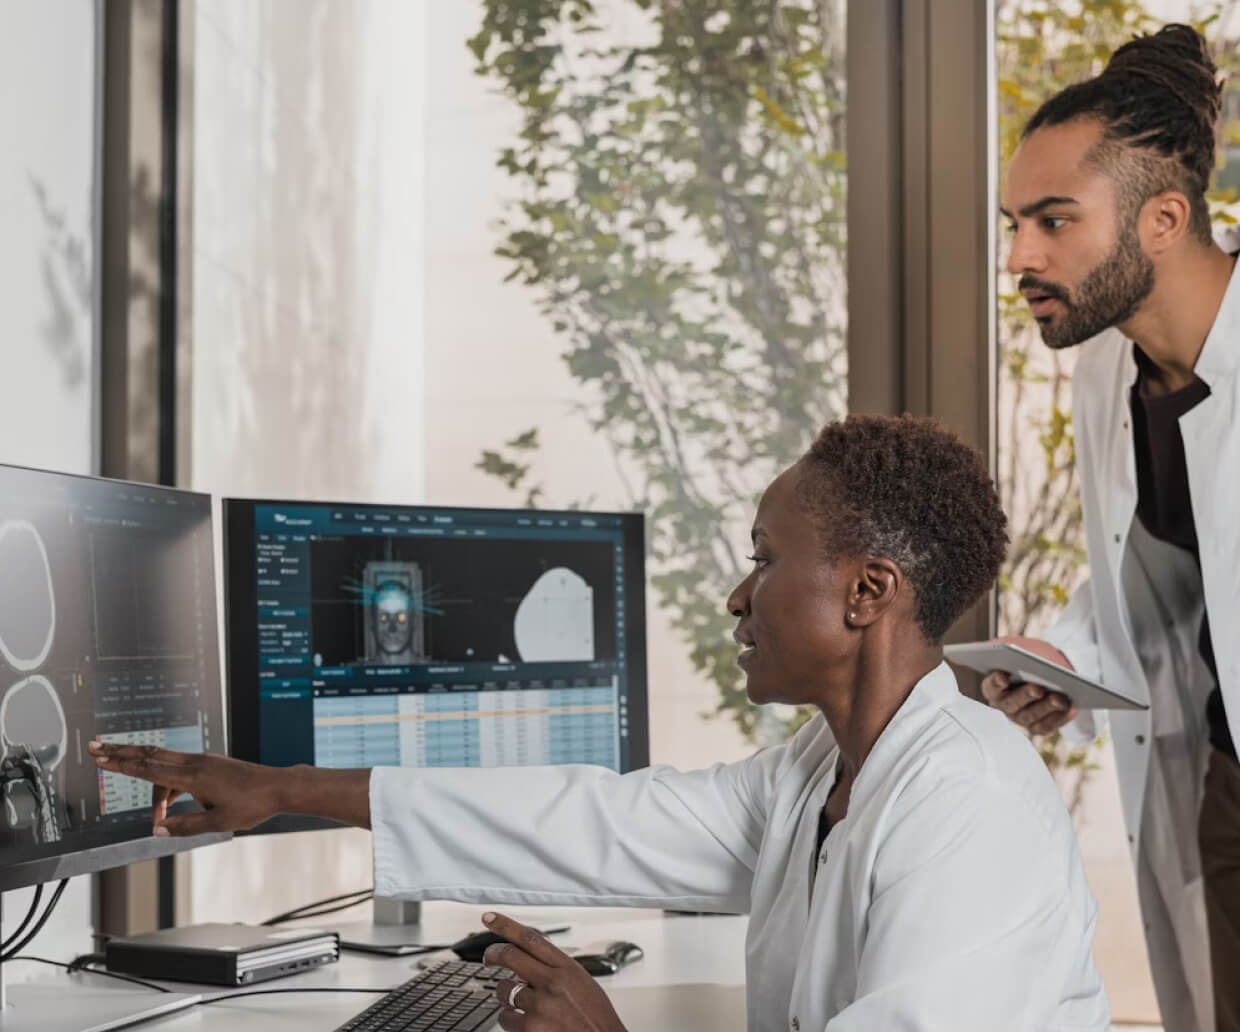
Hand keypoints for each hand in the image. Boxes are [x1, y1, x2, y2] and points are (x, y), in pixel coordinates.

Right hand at [87, 742, 285, 835]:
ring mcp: (203, 761)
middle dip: (120, 753)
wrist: (279, 787)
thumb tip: (157, 829)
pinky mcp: (210, 764)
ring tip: (154, 810)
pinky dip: (167, 784)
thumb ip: (184, 826)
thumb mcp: (217, 823)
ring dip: (147, 777)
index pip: (149, 769)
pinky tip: (170, 805)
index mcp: (194, 777)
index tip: (101, 758)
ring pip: (164, 764)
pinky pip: (179, 770)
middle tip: (94, 747)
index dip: (122, 765)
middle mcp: (196, 763)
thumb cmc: (252, 805)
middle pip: (149, 754)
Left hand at [481, 912, 626, 1031]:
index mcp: (566, 969)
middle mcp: (551, 983)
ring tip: (524, 1007)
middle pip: (510, 956)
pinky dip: (511, 1021)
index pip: (530, 938)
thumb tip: (530, 964)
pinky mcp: (529, 1029)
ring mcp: (539, 1006)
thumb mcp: (582, 984)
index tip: (490, 917)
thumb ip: (557, 971)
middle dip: (493, 954)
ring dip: (508, 998)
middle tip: (488, 958)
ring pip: (504, 991)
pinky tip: (527, 1024)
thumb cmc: (595, 1019)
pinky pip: (505, 1018)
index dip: (506, 925)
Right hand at [979, 636, 1078, 735]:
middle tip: (1037, 689)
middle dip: (1025, 696)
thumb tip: (1015, 649)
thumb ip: (1013, 646)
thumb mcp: (1021, 647)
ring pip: (1031, 716)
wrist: (1049, 670)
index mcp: (994, 686)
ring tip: (1059, 699)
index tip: (1004, 676)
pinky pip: (1047, 725)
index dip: (996, 682)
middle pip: (1012, 703)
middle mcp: (1005, 705)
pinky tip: (1070, 708)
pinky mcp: (1038, 726)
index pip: (991, 686)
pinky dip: (1059, 717)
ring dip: (1046, 708)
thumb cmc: (1031, 657)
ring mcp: (1021, 718)